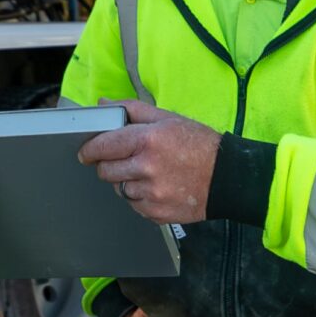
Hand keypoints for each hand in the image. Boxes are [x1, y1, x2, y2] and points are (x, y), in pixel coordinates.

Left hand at [79, 101, 220, 223]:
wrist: (229, 178)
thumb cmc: (200, 145)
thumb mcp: (168, 118)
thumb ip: (132, 110)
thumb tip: (103, 104)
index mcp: (148, 139)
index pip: (103, 146)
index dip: (90, 149)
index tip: (86, 152)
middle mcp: (147, 167)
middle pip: (106, 171)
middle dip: (108, 165)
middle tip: (122, 161)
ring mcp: (152, 193)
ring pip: (119, 190)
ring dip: (126, 182)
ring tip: (148, 173)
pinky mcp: (157, 212)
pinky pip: (134, 206)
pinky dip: (140, 198)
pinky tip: (157, 187)